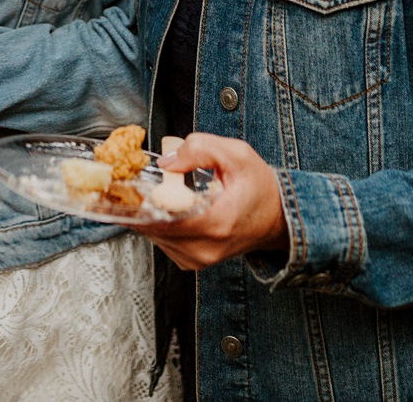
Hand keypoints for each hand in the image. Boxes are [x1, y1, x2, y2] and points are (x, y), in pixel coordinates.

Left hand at [145, 134, 288, 270]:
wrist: (278, 217)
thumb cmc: (259, 187)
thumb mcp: (236, 154)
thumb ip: (199, 149)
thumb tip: (166, 161)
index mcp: (216, 222)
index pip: (163, 218)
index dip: (144, 200)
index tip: (134, 186)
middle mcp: (206, 248)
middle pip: (154, 228)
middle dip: (145, 204)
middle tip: (145, 184)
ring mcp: (199, 259)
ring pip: (156, 237)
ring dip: (151, 216)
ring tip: (162, 194)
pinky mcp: (194, 262)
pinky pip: (164, 244)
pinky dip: (161, 226)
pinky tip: (171, 210)